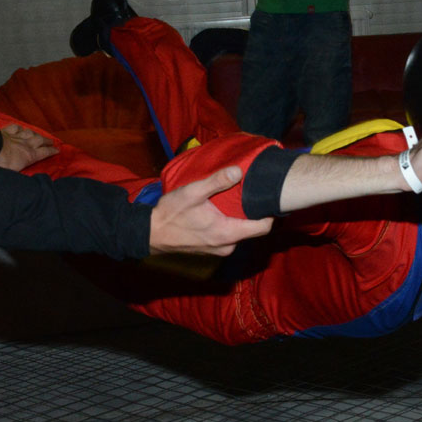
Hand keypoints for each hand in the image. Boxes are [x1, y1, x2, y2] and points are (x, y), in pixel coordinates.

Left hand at [0, 123, 57, 171]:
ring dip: (35, 134)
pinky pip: (16, 127)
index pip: (44, 152)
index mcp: (30, 155)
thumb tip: (29, 184)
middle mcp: (26, 144)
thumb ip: (23, 176)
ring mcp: (16, 136)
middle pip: (40, 140)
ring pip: (30, 132)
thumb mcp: (15, 174)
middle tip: (51, 142)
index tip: (58, 150)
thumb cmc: (2, 165)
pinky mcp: (7, 132)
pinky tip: (20, 129)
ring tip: (38, 135)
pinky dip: (20, 128)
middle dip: (47, 141)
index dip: (52, 151)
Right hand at [149, 165, 272, 255]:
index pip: (263, 228)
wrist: (151, 233)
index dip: (270, 212)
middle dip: (254, 212)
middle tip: (252, 192)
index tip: (270, 197)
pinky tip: (222, 209)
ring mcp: (220, 250)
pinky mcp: (212, 249)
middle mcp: (227, 246)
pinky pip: (229, 235)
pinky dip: (230, 223)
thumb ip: (216, 181)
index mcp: (227, 233)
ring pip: (240, 232)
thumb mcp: (193, 192)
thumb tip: (238, 171)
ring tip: (237, 198)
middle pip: (253, 229)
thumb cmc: (171, 213)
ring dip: (240, 217)